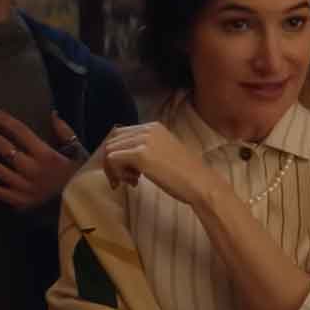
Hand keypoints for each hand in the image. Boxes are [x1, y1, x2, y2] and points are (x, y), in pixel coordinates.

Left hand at [0, 109, 84, 210]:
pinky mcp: (18, 202)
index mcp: (46, 155)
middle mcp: (32, 169)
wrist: (83, 208)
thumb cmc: (81, 178)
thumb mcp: (79, 152)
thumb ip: (65, 132)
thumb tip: (52, 113)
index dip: (5, 121)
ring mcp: (23, 187)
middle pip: (4, 149)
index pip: (21, 132)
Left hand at [102, 122, 217, 205]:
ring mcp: (143, 140)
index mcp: (153, 126)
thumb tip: (119, 156)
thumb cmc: (184, 175)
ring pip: (109, 150)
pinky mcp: (140, 154)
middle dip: (114, 163)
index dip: (118, 154)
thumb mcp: (162, 153)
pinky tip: (134, 182)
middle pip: (112, 141)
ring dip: (116, 169)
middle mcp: (147, 128)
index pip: (120, 134)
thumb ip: (144, 149)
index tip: (128, 173)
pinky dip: (117, 173)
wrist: (199, 183)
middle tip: (127, 180)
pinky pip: (112, 159)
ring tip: (132, 181)